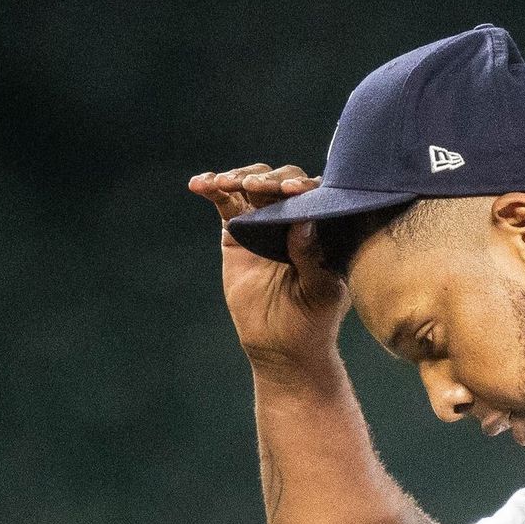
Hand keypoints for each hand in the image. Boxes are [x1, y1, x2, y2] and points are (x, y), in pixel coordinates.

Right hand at [188, 164, 349, 378]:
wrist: (280, 346)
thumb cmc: (313, 320)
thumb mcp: (321, 292)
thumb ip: (312, 257)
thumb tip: (303, 219)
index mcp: (323, 226)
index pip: (315, 195)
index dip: (303, 187)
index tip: (292, 191)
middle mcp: (294, 217)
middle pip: (281, 181)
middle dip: (267, 179)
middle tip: (254, 187)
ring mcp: (264, 221)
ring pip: (250, 185)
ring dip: (237, 177)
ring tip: (224, 183)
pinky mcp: (237, 230)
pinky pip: (224, 202)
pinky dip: (212, 189)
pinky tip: (200, 184)